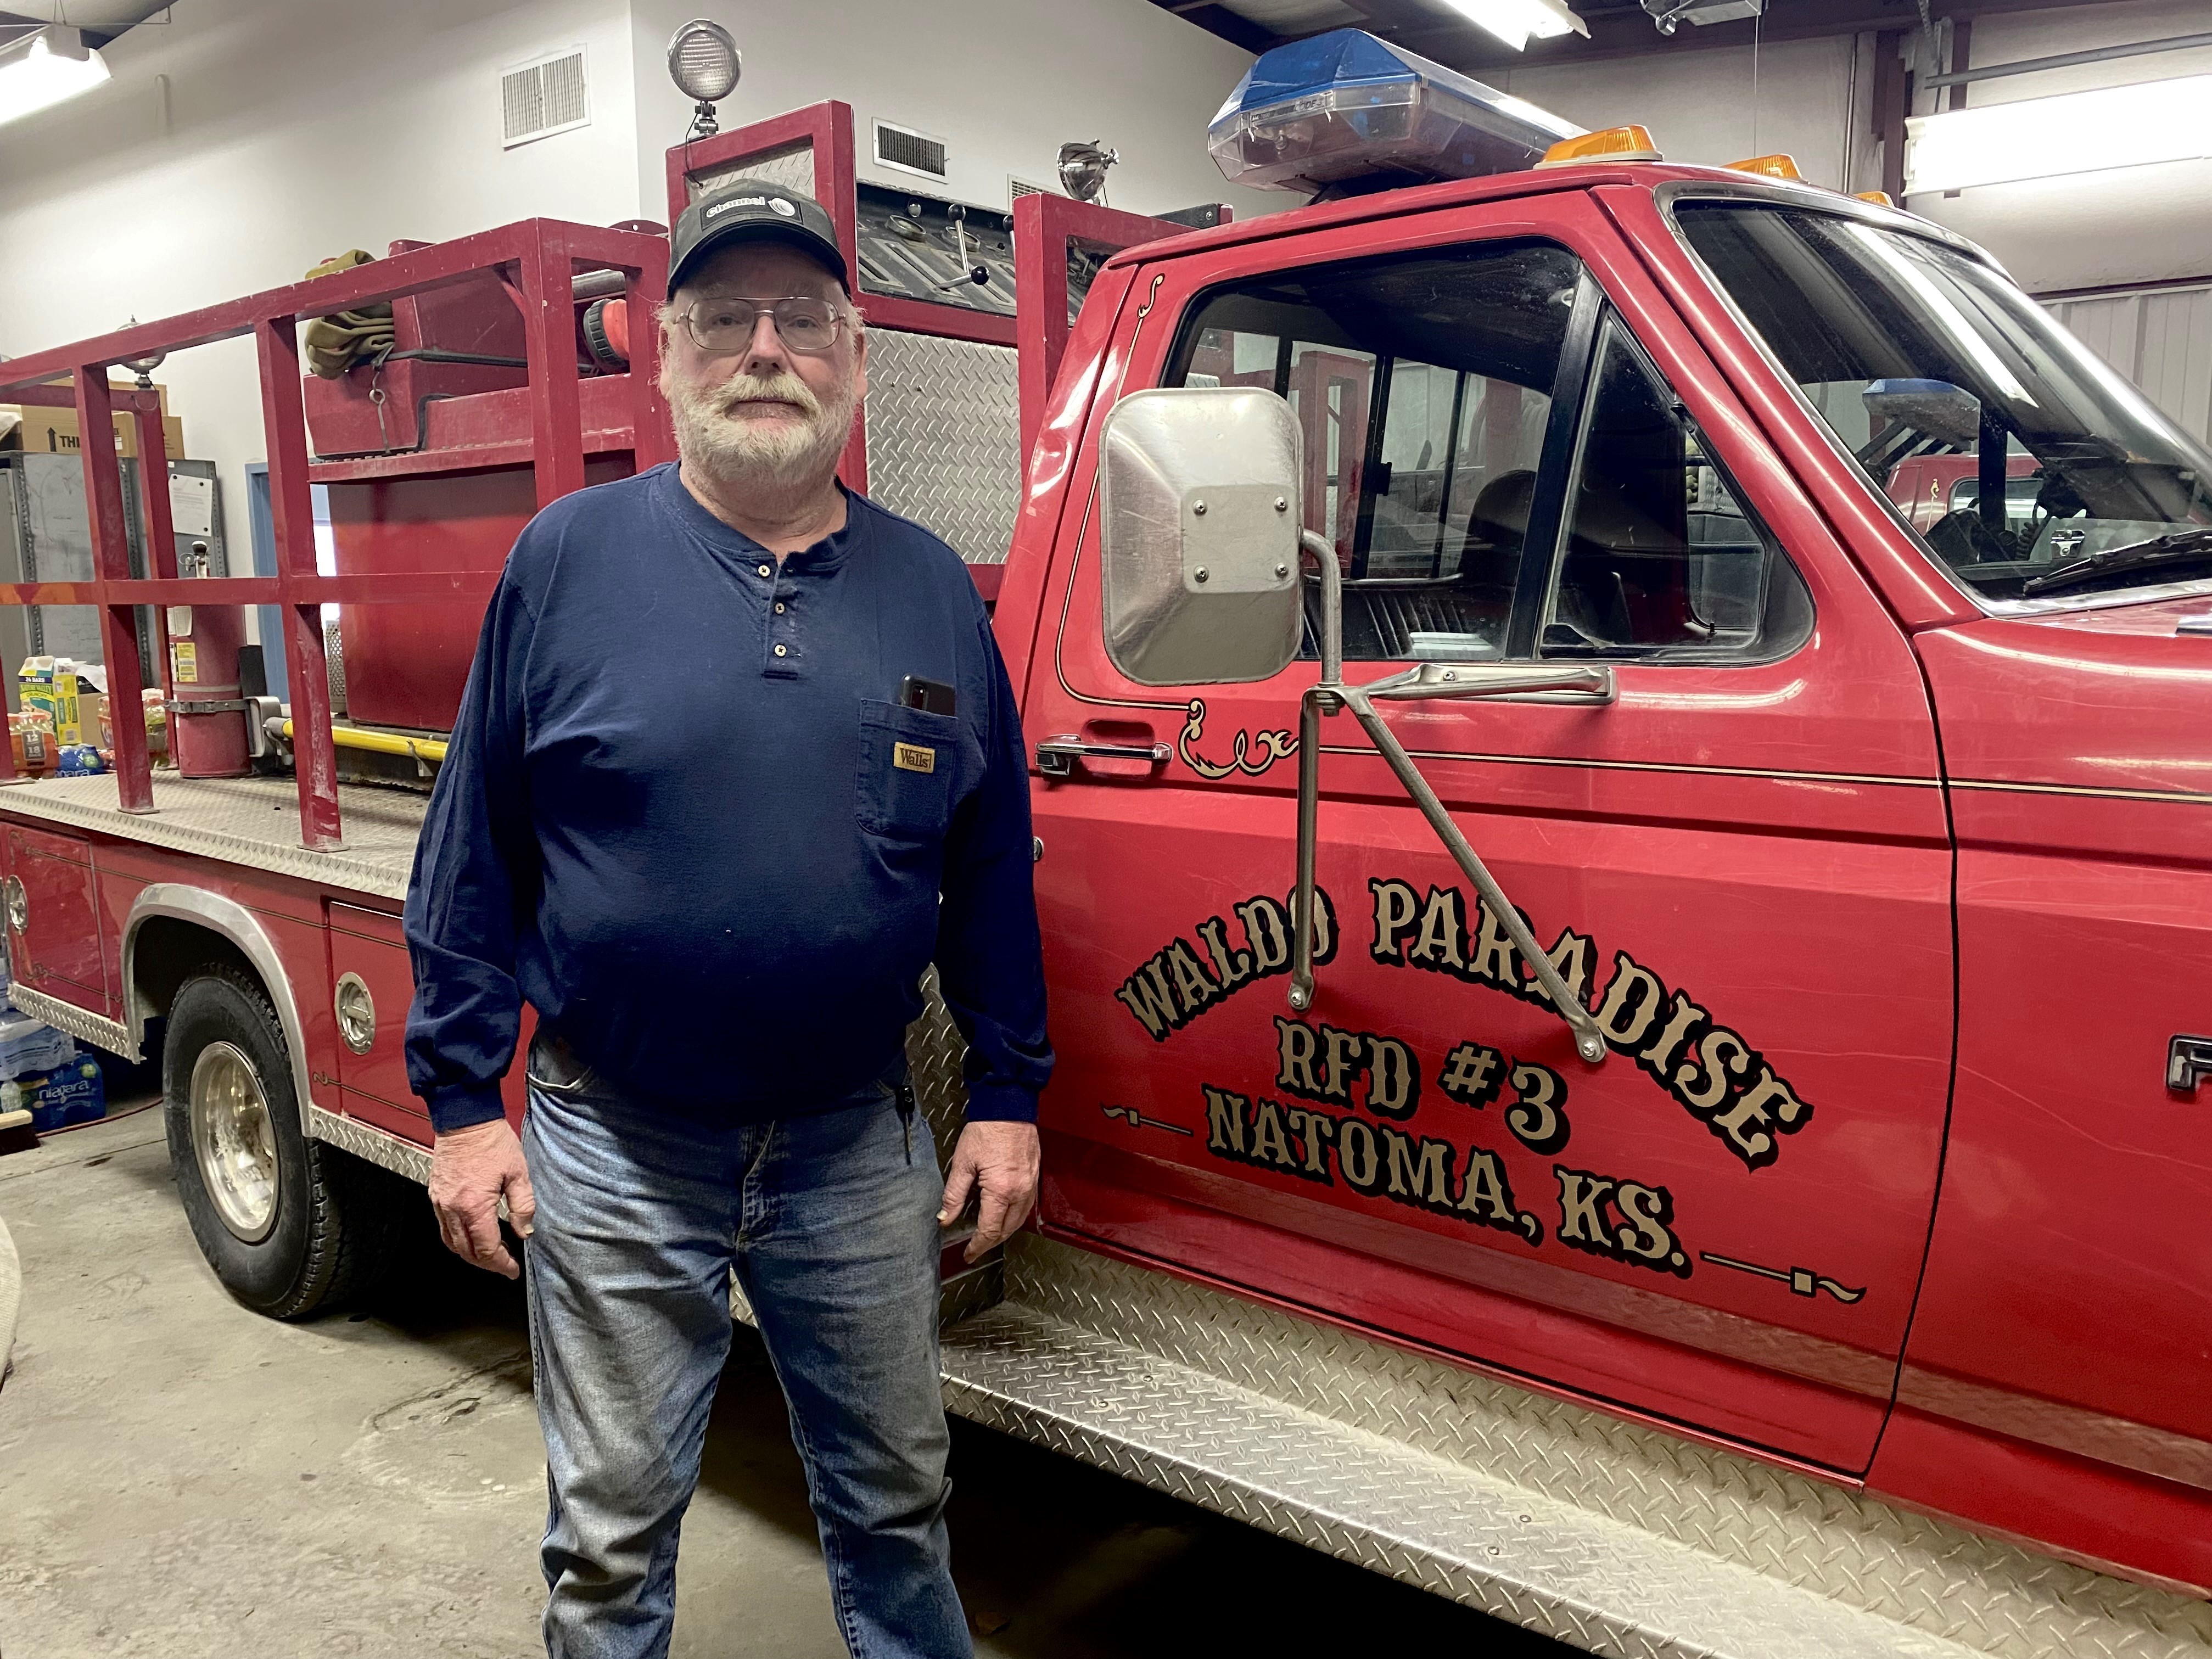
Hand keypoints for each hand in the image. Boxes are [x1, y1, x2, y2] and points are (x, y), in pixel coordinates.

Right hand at [429, 1118, 534, 1279]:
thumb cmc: (492, 1142)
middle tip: (504, 1264)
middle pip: (466, 1251)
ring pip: (451, 1243)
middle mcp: (452, 1209)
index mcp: (475, 1206)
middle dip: (486, 1263)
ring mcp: (439, 1203)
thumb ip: (523, 1206)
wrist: (465, 1120)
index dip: (501, 1264)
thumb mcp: (519, 1173)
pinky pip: (443, 1227)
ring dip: (470, 1253)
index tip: (512, 1270)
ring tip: (491, 1253)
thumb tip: (525, 1232)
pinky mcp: (434, 1195)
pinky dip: (457, 1238)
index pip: (487, 1248)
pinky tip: (472, 1235)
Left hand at [938, 1120, 1039, 1263]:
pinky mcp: (1034, 1177)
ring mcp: (1030, 1184)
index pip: (989, 1230)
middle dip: (990, 1242)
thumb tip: (945, 1218)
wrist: (1008, 1106)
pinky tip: (1004, 1215)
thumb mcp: (962, 1163)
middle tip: (975, 1248)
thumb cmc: (987, 1129)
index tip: (968, 1253)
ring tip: (987, 1235)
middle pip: (1007, 1230)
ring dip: (1004, 1232)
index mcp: (1001, 1190)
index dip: (977, 1245)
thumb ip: (953, 1195)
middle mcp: (1020, 1191)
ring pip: (1019, 1221)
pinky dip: (1015, 1217)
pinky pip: (1027, 1206)